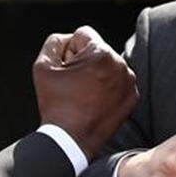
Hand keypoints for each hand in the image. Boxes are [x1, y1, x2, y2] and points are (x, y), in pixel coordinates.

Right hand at [33, 26, 137, 159]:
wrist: (70, 142)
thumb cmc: (55, 104)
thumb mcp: (43, 66)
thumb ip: (54, 42)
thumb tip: (67, 39)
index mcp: (101, 53)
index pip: (82, 35)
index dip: (68, 50)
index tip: (65, 70)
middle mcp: (121, 64)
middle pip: (96, 49)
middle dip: (83, 61)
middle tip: (72, 85)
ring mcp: (129, 82)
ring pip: (108, 65)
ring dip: (96, 73)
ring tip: (83, 95)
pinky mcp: (132, 97)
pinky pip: (117, 81)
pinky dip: (107, 88)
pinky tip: (94, 102)